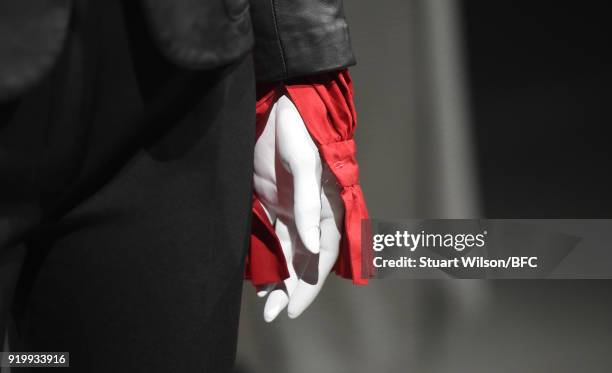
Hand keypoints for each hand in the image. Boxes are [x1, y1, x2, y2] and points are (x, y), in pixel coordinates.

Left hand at [253, 94, 343, 321]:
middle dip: (292, 288)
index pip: (322, 255)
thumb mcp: (304, 163)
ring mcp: (289, 208)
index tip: (293, 308)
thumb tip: (308, 245)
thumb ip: (306, 204)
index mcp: (327, 207)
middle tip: (273, 313)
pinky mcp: (270, 200)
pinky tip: (256, 274)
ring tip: (265, 302)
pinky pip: (271, 237)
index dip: (309, 284)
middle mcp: (310, 213)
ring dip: (278, 277)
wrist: (276, 101)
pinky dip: (265, 257)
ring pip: (287, 252)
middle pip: (304, 259)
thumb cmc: (298, 128)